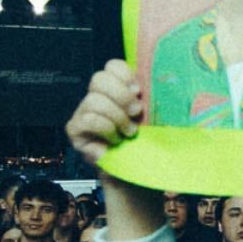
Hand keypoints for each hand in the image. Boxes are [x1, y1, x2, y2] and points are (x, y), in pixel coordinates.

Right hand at [66, 62, 162, 241]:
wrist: (139, 175)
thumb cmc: (149, 144)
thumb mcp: (154, 117)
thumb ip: (151, 97)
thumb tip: (167, 78)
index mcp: (116, 90)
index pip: (111, 66)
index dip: (124, 75)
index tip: (139, 92)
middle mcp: (96, 98)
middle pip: (98, 79)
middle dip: (121, 97)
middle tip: (136, 114)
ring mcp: (83, 113)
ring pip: (93, 100)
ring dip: (116, 118)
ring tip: (128, 133)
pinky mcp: (75, 130)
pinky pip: (87, 120)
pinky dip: (105, 129)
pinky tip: (114, 142)